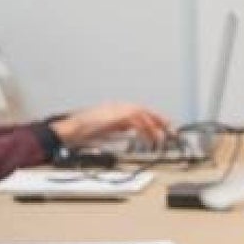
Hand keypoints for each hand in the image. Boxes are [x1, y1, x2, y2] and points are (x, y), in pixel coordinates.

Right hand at [50, 102, 170, 145]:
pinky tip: (148, 137)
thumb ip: (117, 128)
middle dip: (159, 120)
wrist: (72, 129)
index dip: (152, 119)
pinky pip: (137, 120)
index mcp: (115, 108)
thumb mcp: (104, 129)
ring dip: (154, 126)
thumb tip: (129, 132)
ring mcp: (117, 108)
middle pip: (144, 110)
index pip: (139, 111)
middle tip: (171, 130)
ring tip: (160, 138)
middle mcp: (118, 106)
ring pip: (143, 114)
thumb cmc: (82, 131)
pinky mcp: (117, 114)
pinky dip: (145, 129)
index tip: (162, 127)